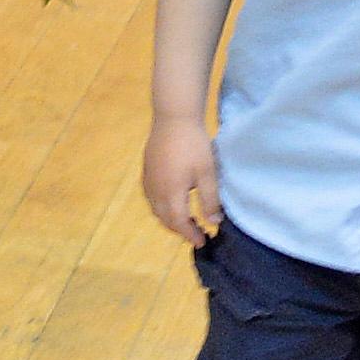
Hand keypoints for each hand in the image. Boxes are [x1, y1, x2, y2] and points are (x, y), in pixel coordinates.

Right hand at [141, 117, 219, 244]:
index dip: (190, 234)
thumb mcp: (207, 173)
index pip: (178, 222)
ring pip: (156, 208)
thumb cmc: (193, 146)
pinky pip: (151, 196)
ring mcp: (149, 179)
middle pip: (164, 218)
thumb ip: (210, 200)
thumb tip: (213, 222)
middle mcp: (155, 189)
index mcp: (171, 192)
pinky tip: (172, 200)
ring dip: (169, 218)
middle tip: (196, 233)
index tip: (202, 242)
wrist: (173, 118)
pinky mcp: (147, 170)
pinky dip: (161, 206)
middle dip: (179, 229)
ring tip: (186, 219)